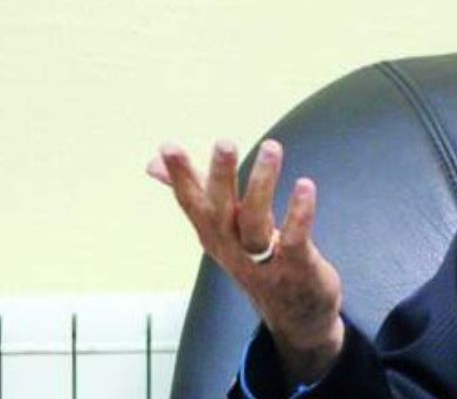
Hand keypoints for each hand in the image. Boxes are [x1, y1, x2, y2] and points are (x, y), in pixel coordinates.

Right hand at [147, 139, 344, 383]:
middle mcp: (232, 247)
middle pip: (220, 210)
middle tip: (224, 142)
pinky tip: (305, 185)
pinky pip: (294, 238)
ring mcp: (262, 260)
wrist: (296, 314)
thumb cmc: (256, 260)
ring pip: (256, 220)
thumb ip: (193, 192)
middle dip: (220, 176)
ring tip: (271, 147)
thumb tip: (151, 163)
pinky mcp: (295, 266)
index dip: (179, 175)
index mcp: (213, 234)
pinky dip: (299, 212)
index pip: (191, 202)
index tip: (168, 146)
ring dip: (262, 183)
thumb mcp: (221, 228)